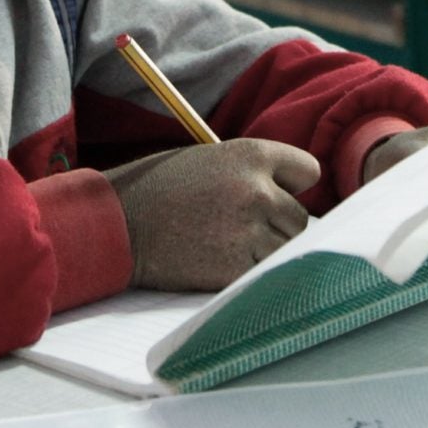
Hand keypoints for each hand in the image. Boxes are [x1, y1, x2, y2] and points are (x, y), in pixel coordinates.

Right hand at [105, 139, 319, 290]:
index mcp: (251, 155)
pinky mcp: (235, 267)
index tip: (279, 194)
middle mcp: (257, 191)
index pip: (309, 171)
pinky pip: (265, 271)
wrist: (118, 224)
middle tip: (246, 228)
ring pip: (287, 247)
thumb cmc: (160, 188)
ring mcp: (249, 231)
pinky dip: (251, 272)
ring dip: (268, 250)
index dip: (292, 186)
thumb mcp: (211, 160)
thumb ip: (252, 172)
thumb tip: (292, 195)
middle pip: (300, 217)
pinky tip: (224, 262)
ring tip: (232, 245)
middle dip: (279, 224)